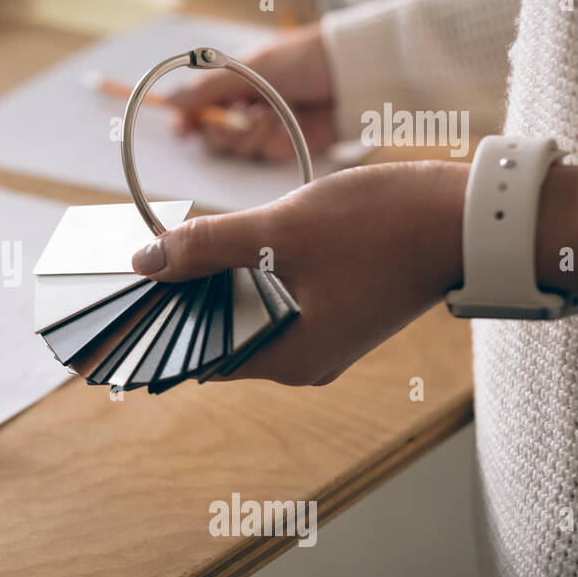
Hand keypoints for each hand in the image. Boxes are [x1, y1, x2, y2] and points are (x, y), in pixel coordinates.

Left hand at [129, 161, 467, 384]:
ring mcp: (317, 337)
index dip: (149, 338)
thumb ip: (208, 246)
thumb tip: (145, 260)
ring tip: (153, 266)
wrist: (469, 216)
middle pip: (215, 338)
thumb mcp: (280, 230)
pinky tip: (207, 253)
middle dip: (170, 309)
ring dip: (201, 289)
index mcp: (289, 358)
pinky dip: (235, 279)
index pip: (195, 358)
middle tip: (123, 283)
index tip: (108, 326)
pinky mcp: (329, 310)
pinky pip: (266, 300)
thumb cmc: (382, 225)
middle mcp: (301, 361)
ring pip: (240, 316)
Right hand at [167, 23, 338, 161]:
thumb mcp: (250, 69)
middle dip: (224, 129)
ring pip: (236, 149)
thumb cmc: (302, 59)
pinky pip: (263, 155)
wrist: (351, 74)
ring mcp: (264, 129)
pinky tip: (287, 124)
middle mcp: (243, 108)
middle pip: (211, 137)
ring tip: (274, 112)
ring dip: (253, 131)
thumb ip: (207, 88)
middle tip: (244, 113)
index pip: (196, 110)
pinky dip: (273, 140)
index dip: (187, 121)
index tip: (184, 128)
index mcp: (232, 84)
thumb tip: (168, 100)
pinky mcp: (284, 147)